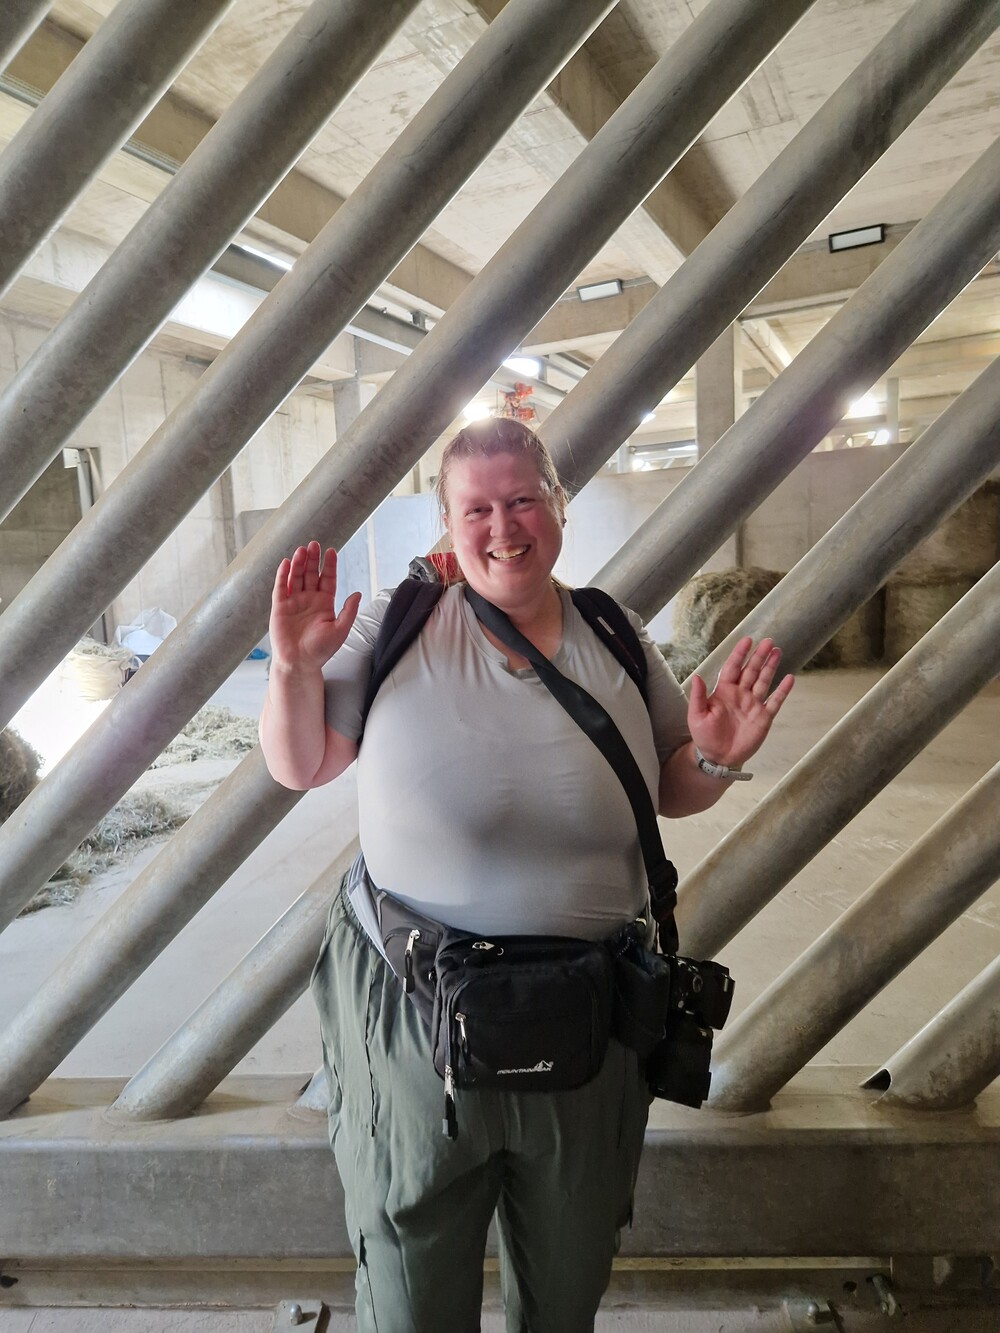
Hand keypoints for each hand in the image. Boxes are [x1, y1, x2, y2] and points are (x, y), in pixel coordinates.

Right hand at [269, 541, 360, 672]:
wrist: (300, 662)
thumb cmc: (321, 650)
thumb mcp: (340, 630)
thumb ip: (349, 611)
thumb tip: (357, 593)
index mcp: (325, 604)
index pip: (328, 579)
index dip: (329, 565)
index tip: (331, 551)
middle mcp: (309, 600)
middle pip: (311, 574)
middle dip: (313, 559)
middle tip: (315, 544)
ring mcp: (294, 602)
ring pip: (297, 577)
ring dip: (299, 563)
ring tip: (302, 550)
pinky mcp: (280, 607)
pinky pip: (281, 587)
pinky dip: (283, 574)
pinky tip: (287, 563)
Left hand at [688, 636, 793, 767]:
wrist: (718, 757)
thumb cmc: (704, 736)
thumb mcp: (696, 716)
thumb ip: (698, 696)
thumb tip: (697, 676)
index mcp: (724, 691)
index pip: (733, 668)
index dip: (739, 654)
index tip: (747, 640)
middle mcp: (740, 694)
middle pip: (751, 671)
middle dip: (759, 656)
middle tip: (768, 641)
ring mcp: (753, 705)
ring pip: (763, 681)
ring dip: (770, 667)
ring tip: (777, 652)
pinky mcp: (763, 717)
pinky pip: (775, 701)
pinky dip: (782, 690)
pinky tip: (790, 678)